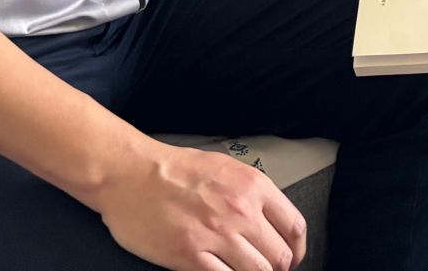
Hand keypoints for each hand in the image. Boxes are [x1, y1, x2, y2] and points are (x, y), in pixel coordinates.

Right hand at [93, 139, 305, 270]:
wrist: (130, 174)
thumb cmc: (173, 169)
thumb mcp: (225, 168)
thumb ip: (250, 193)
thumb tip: (268, 218)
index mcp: (253, 185)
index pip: (294, 227)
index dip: (297, 250)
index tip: (292, 258)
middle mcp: (240, 211)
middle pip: (279, 257)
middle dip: (277, 269)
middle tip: (267, 270)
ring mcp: (216, 235)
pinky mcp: (191, 256)